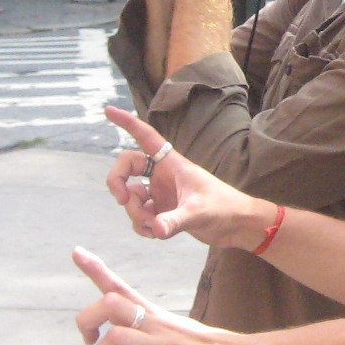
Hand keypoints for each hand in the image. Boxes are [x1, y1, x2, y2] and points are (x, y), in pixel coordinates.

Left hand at [72, 247, 256, 344]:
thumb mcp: (179, 334)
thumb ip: (153, 337)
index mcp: (156, 316)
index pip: (121, 286)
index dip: (96, 269)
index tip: (77, 252)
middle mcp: (156, 326)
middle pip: (109, 304)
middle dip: (87, 322)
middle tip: (92, 343)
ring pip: (116, 339)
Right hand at [103, 105, 271, 248]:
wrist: (237, 226)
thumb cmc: (224, 207)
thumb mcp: (199, 212)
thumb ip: (175, 220)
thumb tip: (156, 228)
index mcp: (172, 164)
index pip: (146, 137)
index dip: (127, 122)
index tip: (108, 110)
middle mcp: (163, 175)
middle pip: (128, 167)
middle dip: (118, 182)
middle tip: (122, 199)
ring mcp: (161, 194)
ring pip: (132, 197)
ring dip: (135, 212)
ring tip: (153, 226)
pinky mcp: (163, 211)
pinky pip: (141, 216)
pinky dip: (143, 225)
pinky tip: (157, 233)